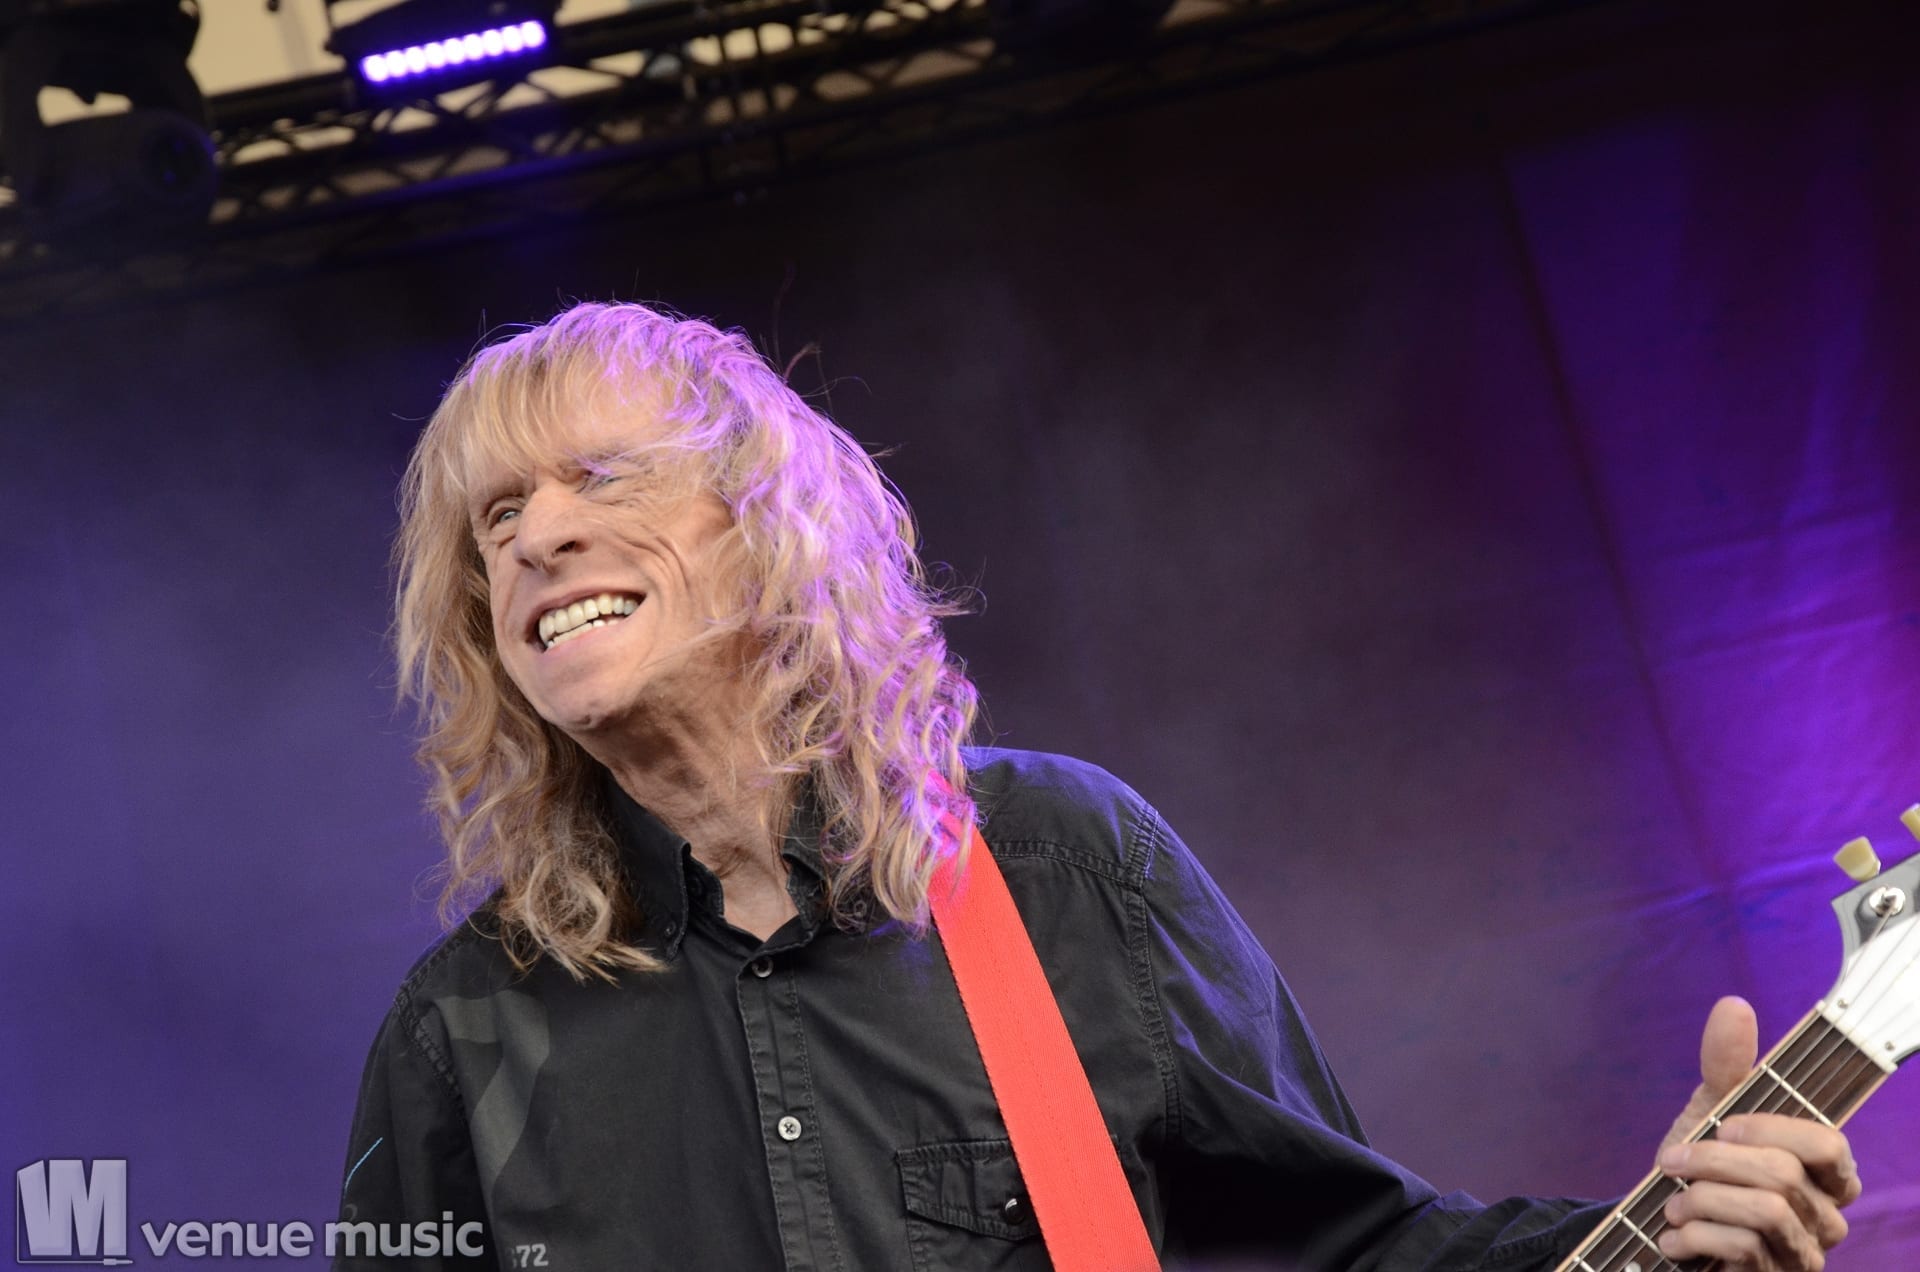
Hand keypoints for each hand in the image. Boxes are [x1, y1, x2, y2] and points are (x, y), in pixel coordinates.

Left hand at [1652, 996, 1862, 1269]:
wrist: (1669, 1231)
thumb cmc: (1704, 1168)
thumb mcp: (1711, 1112)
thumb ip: (1727, 1065)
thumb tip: (1735, 1005)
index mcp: (1826, 1170)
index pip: (1827, 1143)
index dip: (1772, 1130)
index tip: (1722, 1125)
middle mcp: (1826, 1215)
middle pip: (1782, 1175)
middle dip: (1712, 1161)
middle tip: (1672, 1161)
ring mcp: (1805, 1253)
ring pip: (1764, 1212)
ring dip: (1701, 1200)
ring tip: (1673, 1204)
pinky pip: (1743, 1250)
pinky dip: (1695, 1237)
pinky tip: (1674, 1237)